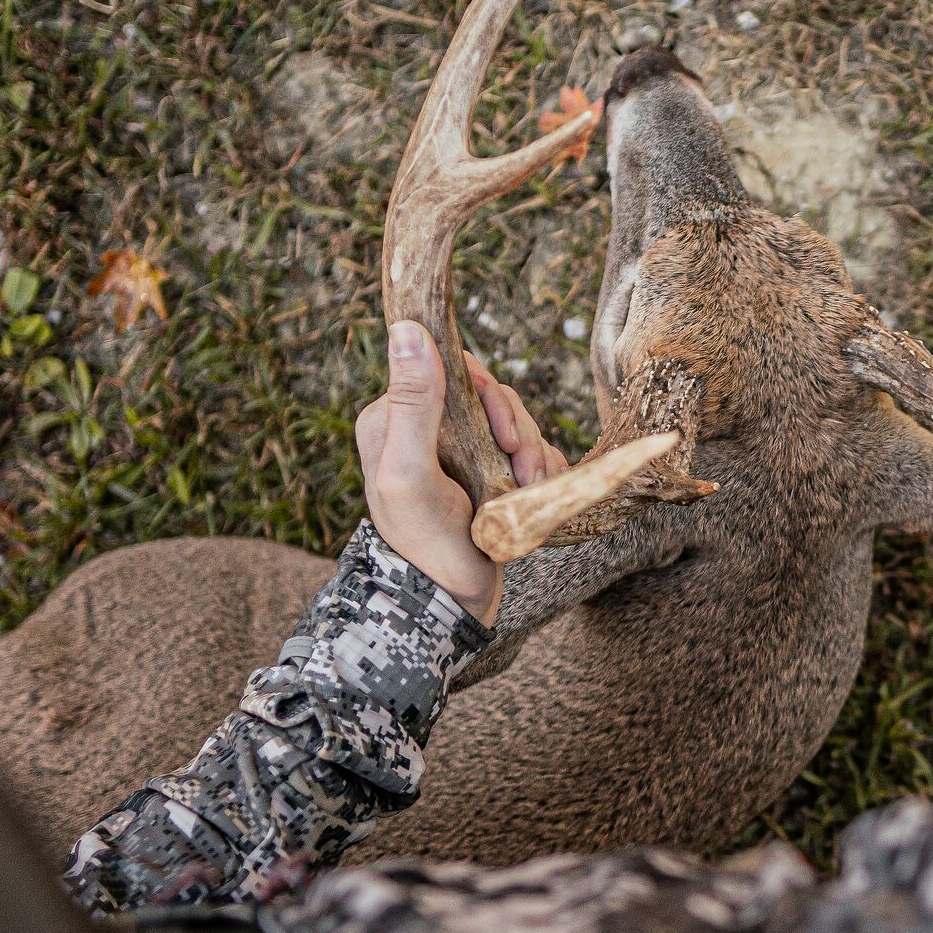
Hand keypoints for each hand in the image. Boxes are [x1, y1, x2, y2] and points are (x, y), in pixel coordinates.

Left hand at [354, 321, 566, 624]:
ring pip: (512, 423)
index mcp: (393, 417)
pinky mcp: (483, 474)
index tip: (504, 433)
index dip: (488, 392)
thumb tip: (408, 327)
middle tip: (523, 471)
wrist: (445, 605)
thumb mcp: (411, 473)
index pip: (451, 367)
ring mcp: (456, 452)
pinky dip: (540, 469)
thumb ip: (412, 404)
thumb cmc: (421, 544)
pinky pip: (524, 450)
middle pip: (489, 396)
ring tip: (527, 488)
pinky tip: (534, 494)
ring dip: (531, 453)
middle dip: (516, 431)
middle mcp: (422, 428)